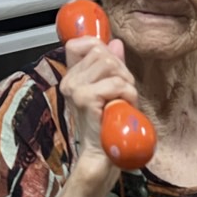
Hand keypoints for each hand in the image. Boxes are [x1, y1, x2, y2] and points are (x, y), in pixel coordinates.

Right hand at [60, 35, 137, 173]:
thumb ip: (112, 65)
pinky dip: (127, 94)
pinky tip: (123, 108)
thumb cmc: (108, 125)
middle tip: (123, 92)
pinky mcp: (84, 98)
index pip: (82, 44)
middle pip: (102, 53)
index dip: (100, 47)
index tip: (112, 65)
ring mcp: (75, 89)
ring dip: (125, 82)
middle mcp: (69, 81)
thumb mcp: (111, 89)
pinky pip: (115, 83)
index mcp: (72, 77)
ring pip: (110, 64)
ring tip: (122, 101)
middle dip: (121, 70)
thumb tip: (115, 42)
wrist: (103, 154)